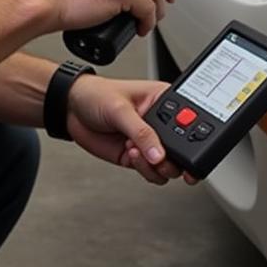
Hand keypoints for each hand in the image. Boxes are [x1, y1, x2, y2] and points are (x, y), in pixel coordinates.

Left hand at [64, 74, 195, 185]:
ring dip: (156, 166)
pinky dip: (144, 170)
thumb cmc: (96, 95)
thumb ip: (141, 132)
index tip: (189, 153)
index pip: (189, 121)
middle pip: (183, 149)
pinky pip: (152, 172)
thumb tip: (160, 154)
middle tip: (160, 158)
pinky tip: (129, 154)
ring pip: (169, 166)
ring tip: (136, 151)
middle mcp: (160, 124)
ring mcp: (149, 142)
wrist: (70, 109)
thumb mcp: (120, 109)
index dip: (196, 138)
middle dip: (174, 158)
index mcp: (164, 102)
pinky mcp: (137, 157)